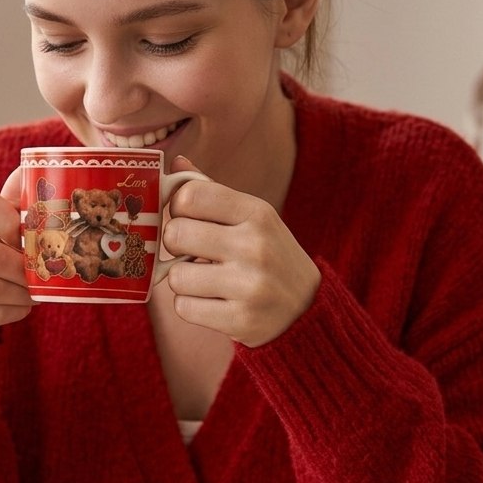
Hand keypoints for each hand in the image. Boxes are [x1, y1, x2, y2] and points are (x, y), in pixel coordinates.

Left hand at [161, 156, 320, 346]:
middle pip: (176, 234)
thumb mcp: (252, 218)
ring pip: (176, 278)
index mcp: (257, 212)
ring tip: (206, 281)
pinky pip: (184, 308)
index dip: (177, 208)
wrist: (306, 310)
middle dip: (176, 246)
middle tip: (191, 253)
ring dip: (183, 282)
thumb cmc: (268, 256)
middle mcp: (255, 246)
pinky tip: (213, 303)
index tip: (188, 219)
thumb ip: (212, 192)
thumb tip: (175, 161)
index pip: (190, 196)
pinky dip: (192, 307)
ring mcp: (249, 286)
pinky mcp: (240, 320)